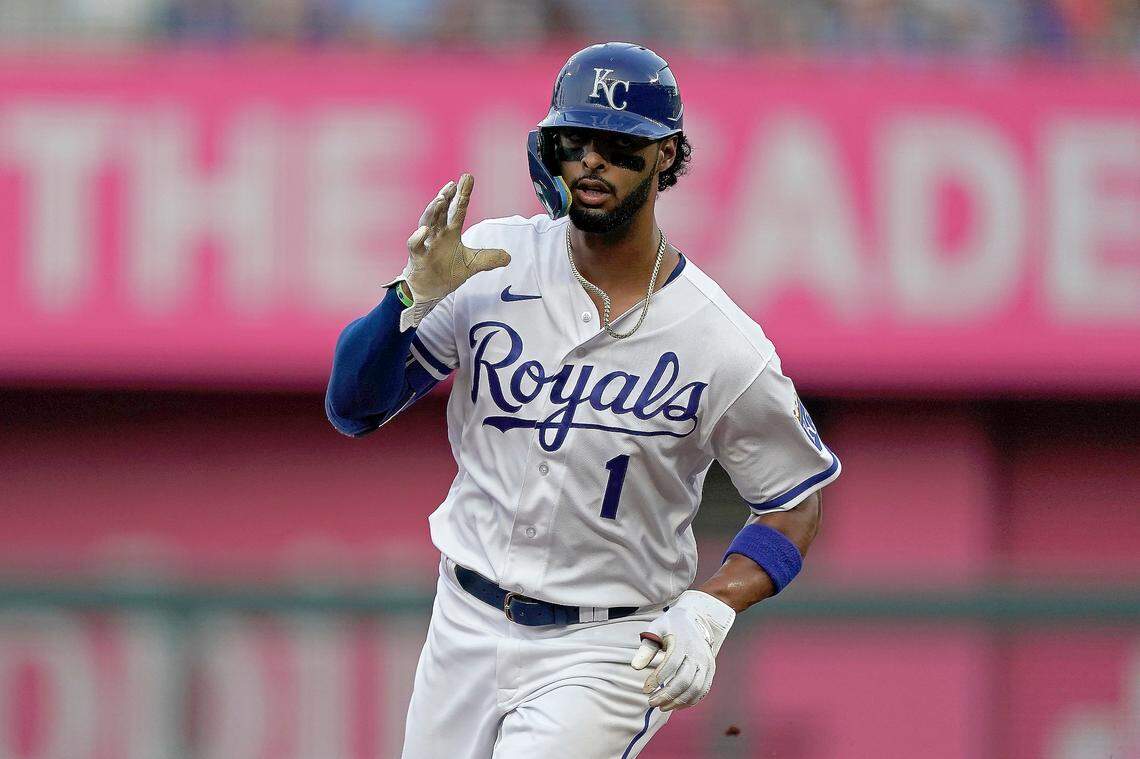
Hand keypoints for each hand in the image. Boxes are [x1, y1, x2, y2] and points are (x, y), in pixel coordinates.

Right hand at [391, 173, 510, 329]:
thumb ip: (488, 258)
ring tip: (440, 199)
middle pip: (440, 211)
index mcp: (450, 232)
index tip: (468, 177)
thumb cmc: (446, 272)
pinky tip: (425, 230)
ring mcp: (426, 244)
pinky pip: (415, 245)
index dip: (463, 194)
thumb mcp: (472, 265)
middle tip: (453, 184)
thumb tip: (508, 257)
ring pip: (426, 222)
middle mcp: (437, 234)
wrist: (429, 291)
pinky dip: (418, 237)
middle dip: (446, 196)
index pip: (458, 209)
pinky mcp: (417, 258)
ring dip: (432, 211)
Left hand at [630, 590, 735, 710]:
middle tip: (651, 702)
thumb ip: (646, 648)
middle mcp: (698, 653)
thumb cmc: (670, 626)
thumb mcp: (656, 630)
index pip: (671, 664)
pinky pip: (703, 690)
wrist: (695, 618)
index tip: (645, 690)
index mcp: (683, 642)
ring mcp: (707, 663)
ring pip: (695, 688)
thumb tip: (635, 667)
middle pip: (684, 680)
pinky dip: (690, 701)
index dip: (657, 678)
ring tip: (662, 707)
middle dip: (667, 695)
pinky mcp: (711, 670)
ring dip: (678, 701)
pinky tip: (676, 705)